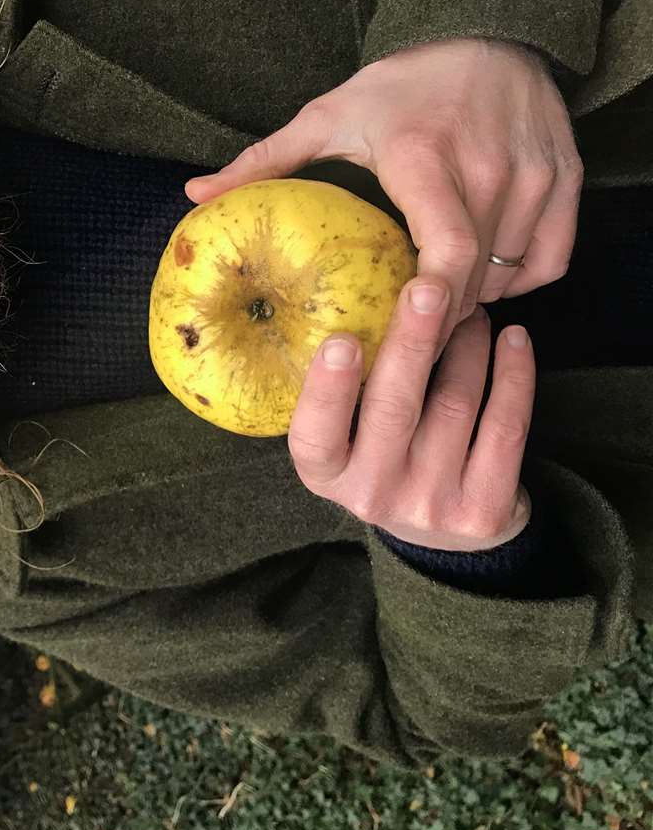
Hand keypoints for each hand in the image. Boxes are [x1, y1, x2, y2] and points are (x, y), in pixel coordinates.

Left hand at [184, 36, 582, 360]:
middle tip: (401, 331)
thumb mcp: (327, 116)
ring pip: (511, 274)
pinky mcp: (566, 178)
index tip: (401, 328)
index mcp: (426, 159)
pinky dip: (519, 280)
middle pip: (474, 277)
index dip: (429, 303)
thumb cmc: (401, 84)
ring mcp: (536, 175)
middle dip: (437, 315)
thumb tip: (193, 196)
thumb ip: (264, 162)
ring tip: (435, 301)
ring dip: (474, 299)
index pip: (445, 251)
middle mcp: (490, 169)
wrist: (487, 31)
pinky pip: (551, 260)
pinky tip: (482, 276)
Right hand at [287, 275, 533, 551]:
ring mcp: (430, 505)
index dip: (328, 391)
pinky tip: (513, 340)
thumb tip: (364, 299)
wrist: (443, 539)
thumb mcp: (349, 442)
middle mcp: (372, 494)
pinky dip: (513, 375)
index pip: (315, 436)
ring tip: (471, 309)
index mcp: (326, 475)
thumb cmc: (385, 462)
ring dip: (468, 346)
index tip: (341, 340)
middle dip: (412, 344)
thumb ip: (350, 393)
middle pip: (393, 411)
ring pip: (455, 406)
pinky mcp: (484, 509)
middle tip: (428, 289)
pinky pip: (504, 428)